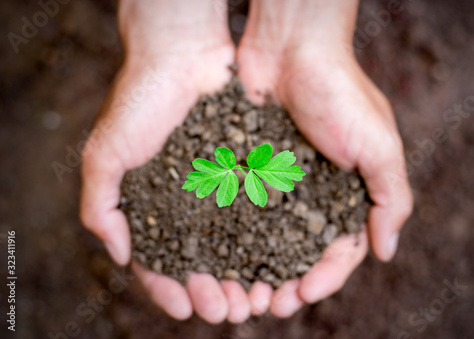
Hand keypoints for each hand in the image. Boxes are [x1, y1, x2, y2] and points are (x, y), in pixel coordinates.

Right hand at [80, 0, 253, 323]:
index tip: (184, 309)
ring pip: (236, 245)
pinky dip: (268, 242)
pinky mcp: (248, 172)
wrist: (183, 56)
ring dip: (244, 277)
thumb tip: (122, 256)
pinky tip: (278, 263)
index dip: (170, 289)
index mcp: (153, 207)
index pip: (160, 261)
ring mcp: (220, 189)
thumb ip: (101, 207)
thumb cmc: (139, 101)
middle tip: (228, 312)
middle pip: (203, 262)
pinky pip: (260, 213)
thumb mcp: (105, 155)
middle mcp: (189, 203)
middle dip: (214, 291)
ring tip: (255, 299)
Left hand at [236, 0, 412, 316]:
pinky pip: (240, 209)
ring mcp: (278, 183)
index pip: (340, 249)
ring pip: (267, 239)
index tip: (304, 294)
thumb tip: (386, 251)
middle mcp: (311, 194)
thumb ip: (391, 197)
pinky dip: (233, 235)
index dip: (326, 276)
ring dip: (257, 268)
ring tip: (244, 292)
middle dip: (288, 282)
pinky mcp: (248, 169)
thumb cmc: (340, 92)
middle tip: (270, 305)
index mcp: (347, 193)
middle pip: (300, 252)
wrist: (291, 49)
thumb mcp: (380, 144)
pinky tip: (219, 256)